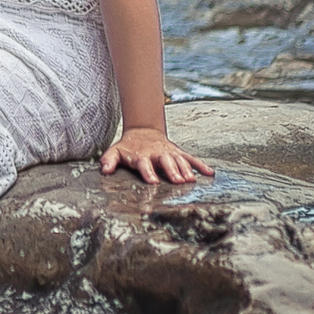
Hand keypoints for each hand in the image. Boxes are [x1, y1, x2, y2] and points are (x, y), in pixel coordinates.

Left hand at [99, 125, 213, 184]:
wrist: (143, 131)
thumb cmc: (128, 147)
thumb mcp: (115, 151)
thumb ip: (109, 161)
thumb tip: (104, 171)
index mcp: (142, 156)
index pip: (145, 164)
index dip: (148, 172)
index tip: (153, 182)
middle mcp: (158, 154)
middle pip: (166, 162)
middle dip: (172, 171)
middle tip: (178, 182)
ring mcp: (170, 152)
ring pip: (180, 160)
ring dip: (186, 169)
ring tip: (192, 180)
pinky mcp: (179, 152)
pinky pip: (191, 158)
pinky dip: (201, 165)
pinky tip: (210, 173)